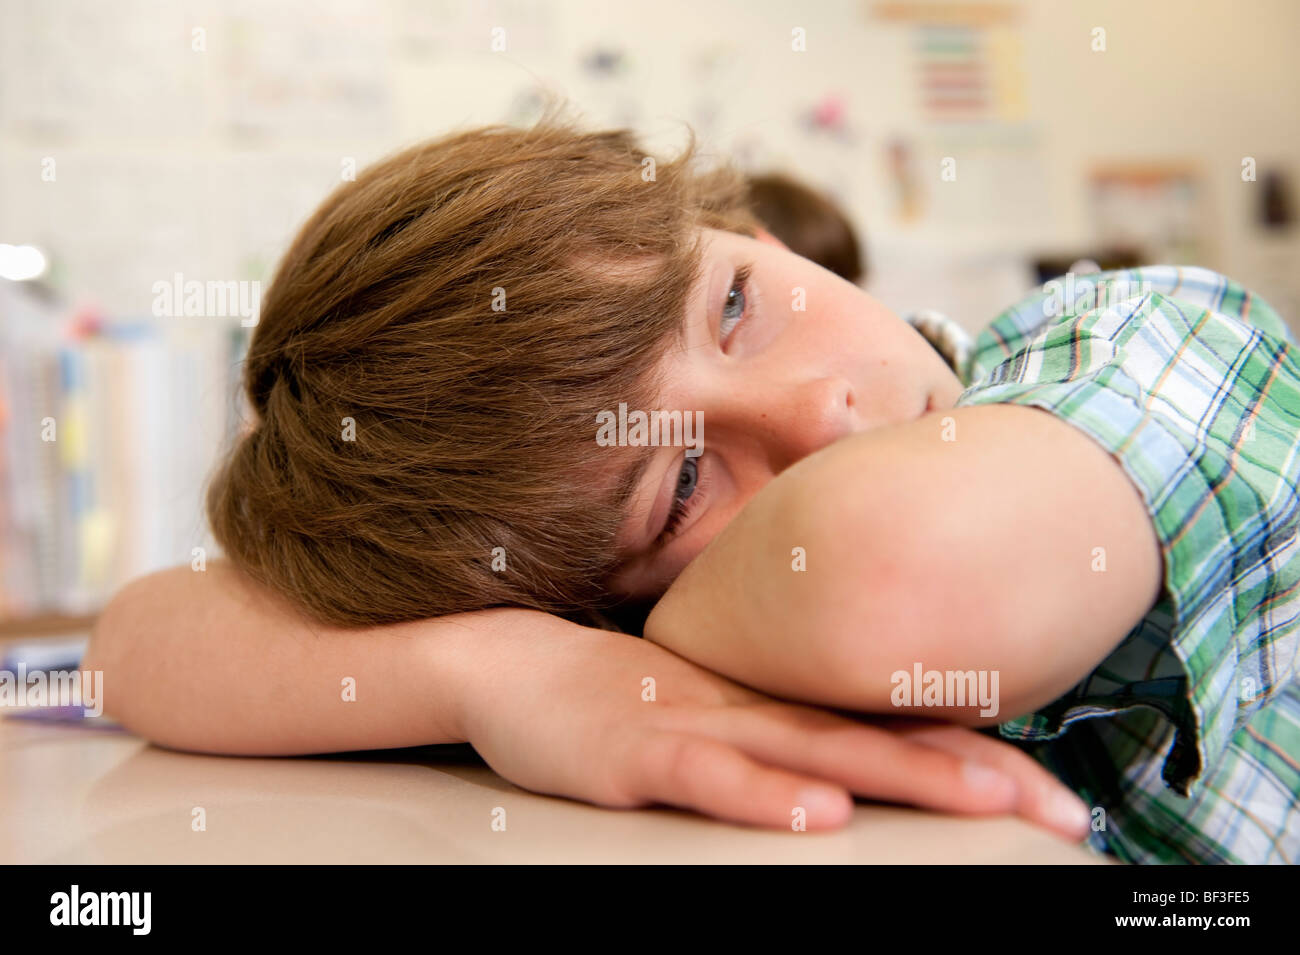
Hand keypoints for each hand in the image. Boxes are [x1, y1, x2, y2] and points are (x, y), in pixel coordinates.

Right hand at [458, 615, 1091, 837]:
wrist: (512, 664)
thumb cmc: (619, 698)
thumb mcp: (711, 712)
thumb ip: (778, 730)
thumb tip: (855, 768)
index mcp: (775, 700)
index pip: (890, 724)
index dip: (978, 755)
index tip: (1059, 793)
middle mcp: (753, 705)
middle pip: (878, 738)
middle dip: (975, 776)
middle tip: (1065, 810)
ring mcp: (699, 724)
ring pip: (811, 751)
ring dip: (901, 772)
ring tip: (985, 799)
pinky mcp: (639, 754)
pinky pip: (709, 777)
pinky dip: (764, 795)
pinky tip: (818, 814)